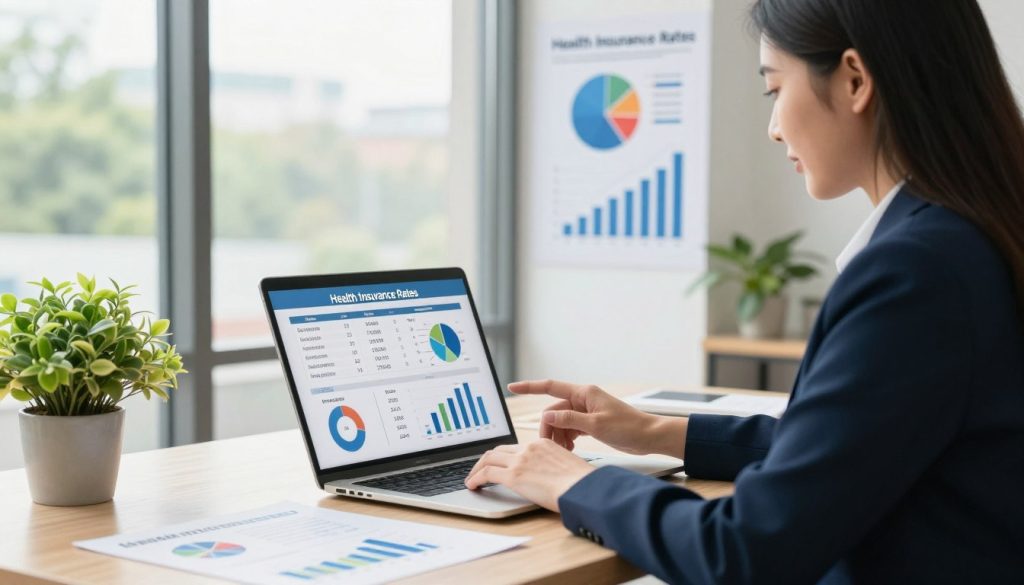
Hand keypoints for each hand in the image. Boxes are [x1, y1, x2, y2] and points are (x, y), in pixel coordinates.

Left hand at [464, 440, 595, 511]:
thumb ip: (554, 468)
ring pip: (489, 459)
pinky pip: (487, 474)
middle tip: (480, 469)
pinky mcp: (514, 475)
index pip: (517, 447)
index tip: (499, 463)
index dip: (504, 456)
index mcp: (543, 444)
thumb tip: (552, 480)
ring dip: (477, 469)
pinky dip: (476, 478)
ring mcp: (520, 461)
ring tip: (472, 478)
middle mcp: (529, 448)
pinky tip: (472, 485)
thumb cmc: (582, 483)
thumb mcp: (567, 467)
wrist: (583, 487)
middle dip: (486, 460)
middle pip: (499, 450)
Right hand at [509, 379, 686, 458]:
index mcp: (583, 393)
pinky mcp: (590, 423)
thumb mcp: (596, 425)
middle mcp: (583, 399)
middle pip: (554, 411)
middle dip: (548, 428)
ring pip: (561, 422)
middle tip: (550, 447)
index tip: (512, 387)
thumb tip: (548, 416)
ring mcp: (586, 411)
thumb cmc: (628, 427)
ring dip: (558, 436)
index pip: (550, 386)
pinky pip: (570, 429)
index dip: (529, 387)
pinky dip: (567, 438)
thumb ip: (570, 420)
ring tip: (563, 451)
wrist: (648, 436)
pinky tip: (569, 449)